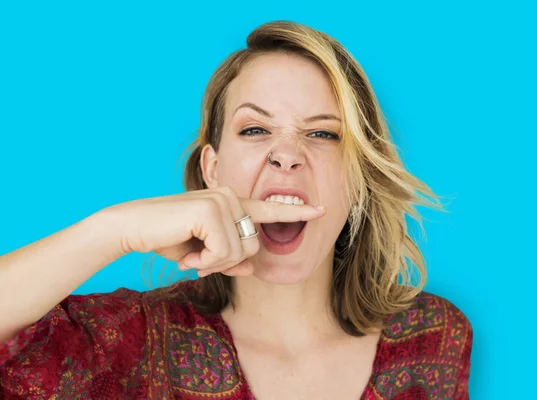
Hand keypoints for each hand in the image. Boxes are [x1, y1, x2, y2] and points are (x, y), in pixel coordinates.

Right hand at [106, 186, 325, 276]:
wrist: (133, 228)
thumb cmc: (168, 238)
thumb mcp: (205, 253)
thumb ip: (230, 258)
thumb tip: (251, 269)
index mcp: (232, 202)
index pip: (269, 209)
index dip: (297, 212)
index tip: (320, 210)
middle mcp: (230, 196)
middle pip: (253, 246)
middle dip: (226, 262)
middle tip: (198, 258)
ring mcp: (221, 200)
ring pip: (240, 252)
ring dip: (213, 263)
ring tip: (190, 254)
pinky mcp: (210, 209)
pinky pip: (224, 252)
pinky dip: (204, 261)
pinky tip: (186, 253)